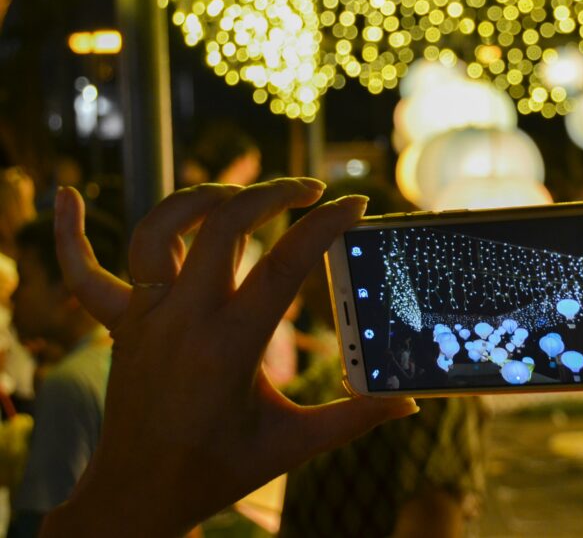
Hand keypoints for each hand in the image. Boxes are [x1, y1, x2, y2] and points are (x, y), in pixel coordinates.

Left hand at [43, 180, 416, 536]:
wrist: (138, 496)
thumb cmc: (217, 470)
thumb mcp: (293, 446)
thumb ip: (355, 418)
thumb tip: (410, 401)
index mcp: (230, 345)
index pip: (287, 263)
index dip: (327, 225)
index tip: (356, 204)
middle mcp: (183, 319)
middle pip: (225, 224)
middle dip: (274, 193)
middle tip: (311, 191)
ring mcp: (144, 316)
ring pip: (159, 229)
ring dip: (200, 197)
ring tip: (239, 196)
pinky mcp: (120, 324)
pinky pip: (84, 273)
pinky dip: (72, 235)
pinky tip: (66, 195)